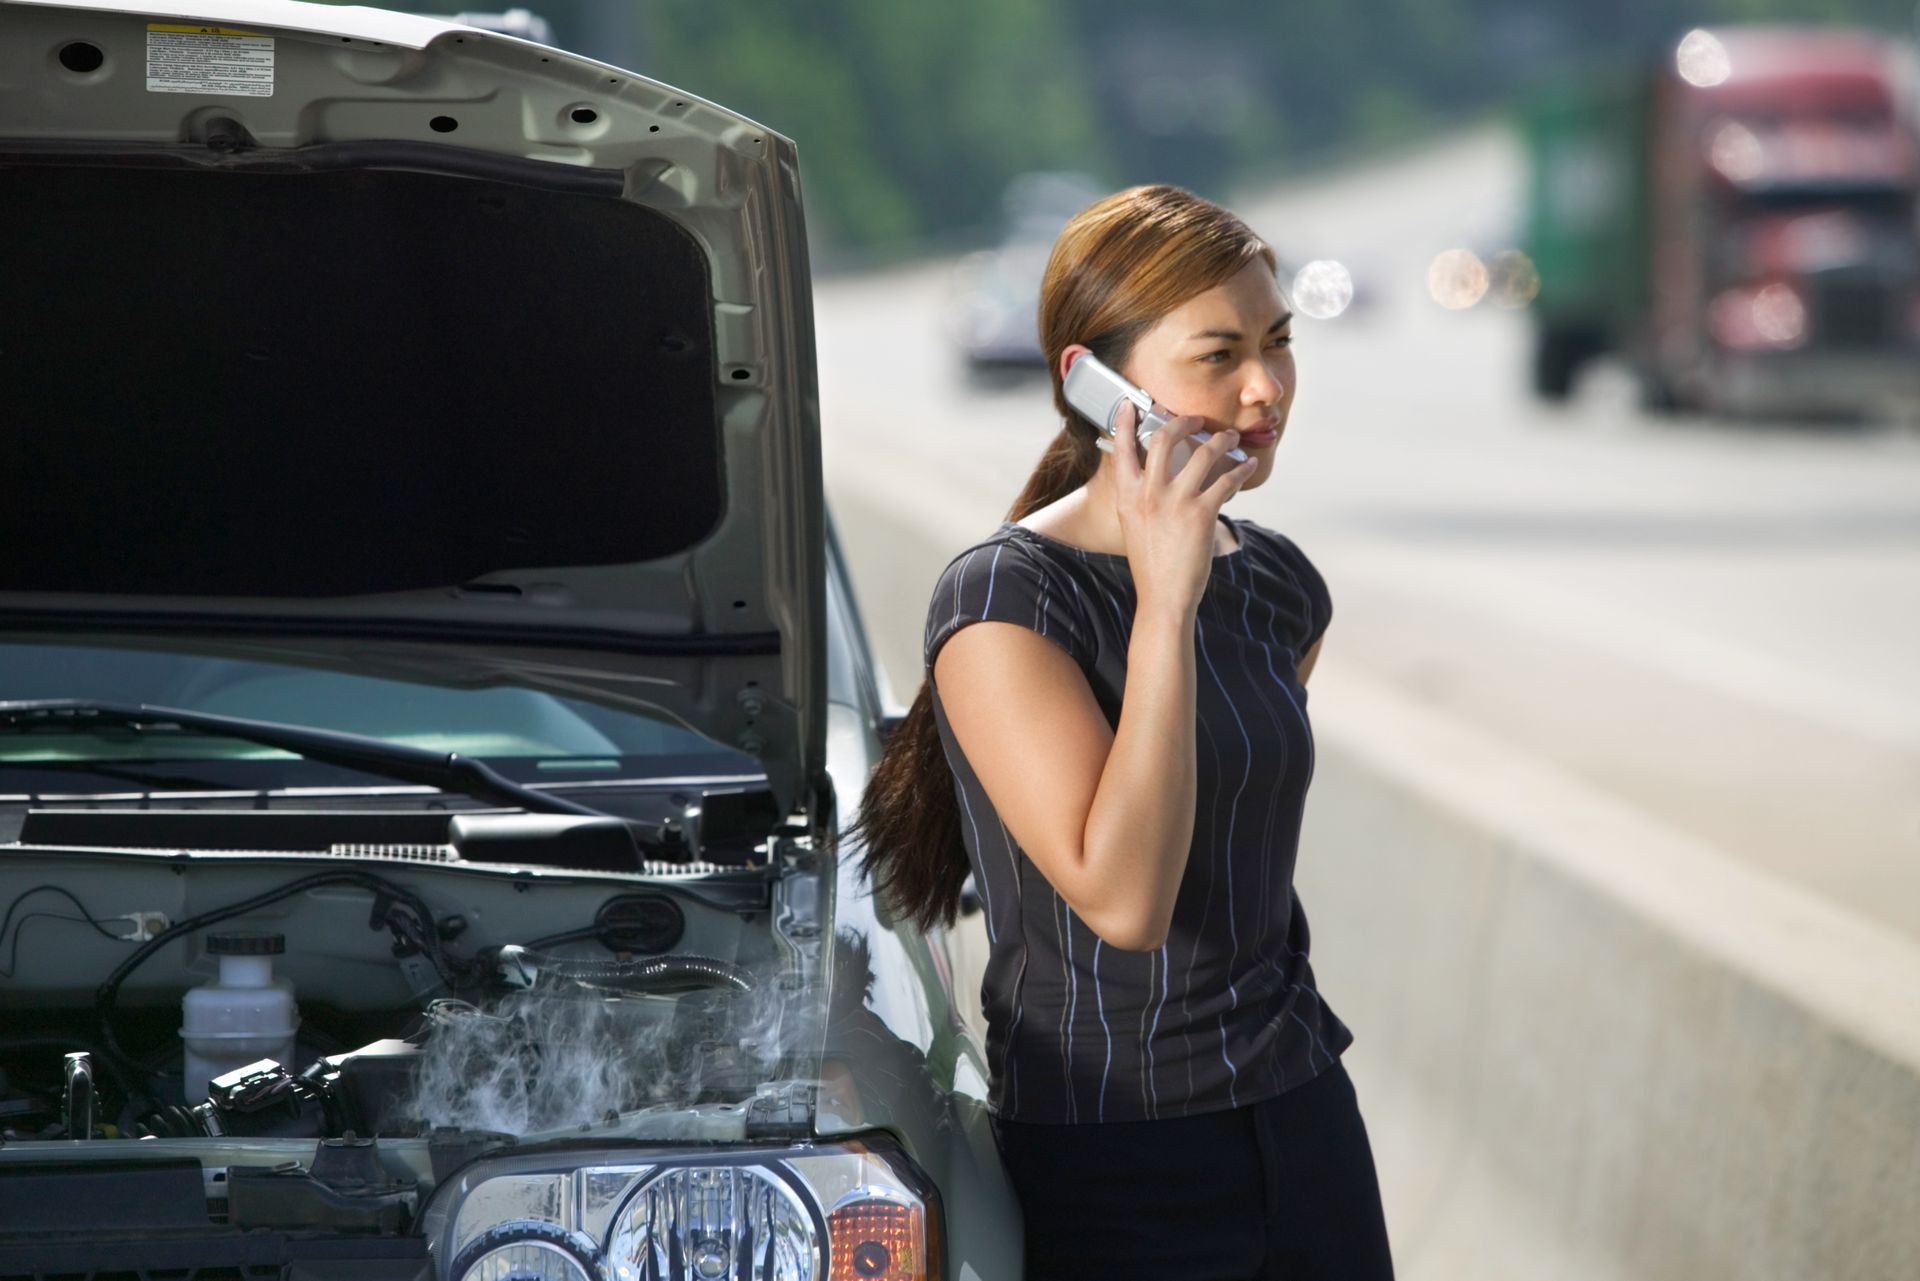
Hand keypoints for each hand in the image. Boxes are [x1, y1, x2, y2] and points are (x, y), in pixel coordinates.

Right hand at [1111, 401, 1256, 616]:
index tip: (1130, 404)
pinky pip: (1226, 480)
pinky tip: (1246, 467)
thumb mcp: (1133, 527)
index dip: (1124, 422)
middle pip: (1163, 438)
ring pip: (1202, 453)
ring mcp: (1174, 502)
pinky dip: (1240, 470)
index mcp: (1127, 496)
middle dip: (1184, 421)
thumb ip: (1140, 499)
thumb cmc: (1152, 565)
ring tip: (1230, 438)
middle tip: (1197, 419)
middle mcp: (1148, 494)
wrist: (1163, 598)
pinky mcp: (1201, 514)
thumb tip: (1156, 478)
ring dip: (1221, 440)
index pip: (1122, 448)